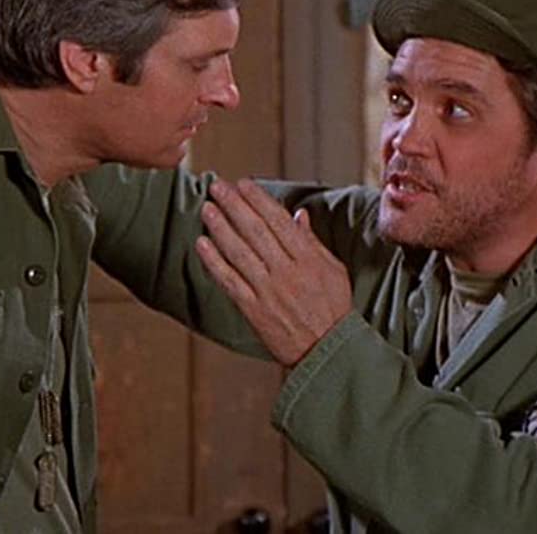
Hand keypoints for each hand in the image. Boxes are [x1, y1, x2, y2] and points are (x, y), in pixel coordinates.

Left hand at [196, 179, 352, 365]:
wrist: (326, 352)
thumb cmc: (332, 310)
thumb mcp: (334, 270)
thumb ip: (313, 242)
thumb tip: (298, 215)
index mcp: (308, 259)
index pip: (279, 222)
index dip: (258, 200)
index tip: (243, 184)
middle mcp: (287, 272)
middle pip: (256, 232)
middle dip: (234, 206)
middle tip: (218, 187)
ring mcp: (268, 291)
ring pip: (239, 253)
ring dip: (220, 228)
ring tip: (207, 209)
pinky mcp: (253, 309)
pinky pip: (230, 281)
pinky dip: (214, 262)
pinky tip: (202, 244)